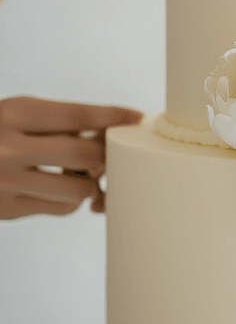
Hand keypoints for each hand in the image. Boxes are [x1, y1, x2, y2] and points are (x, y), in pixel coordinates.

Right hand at [0, 97, 141, 219]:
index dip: (111, 116)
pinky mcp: (8, 210)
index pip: (76, 115)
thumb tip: (109, 133)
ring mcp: (7, 183)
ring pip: (77, 188)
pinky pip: (60, 208)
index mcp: (12, 115)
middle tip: (109, 151)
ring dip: (89, 180)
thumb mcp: (17, 114)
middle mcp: (8, 149)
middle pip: (83, 153)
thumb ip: (57, 123)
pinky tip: (59, 185)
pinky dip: (70, 198)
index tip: (135, 116)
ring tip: (79, 170)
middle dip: (104, 154)